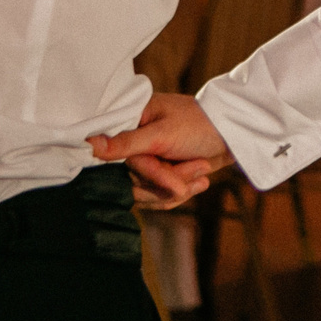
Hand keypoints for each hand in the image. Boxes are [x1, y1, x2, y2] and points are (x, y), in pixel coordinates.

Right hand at [87, 92, 231, 207]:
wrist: (234, 133)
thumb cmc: (200, 124)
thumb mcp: (163, 133)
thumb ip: (125, 143)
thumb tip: (86, 144)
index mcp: (128, 123)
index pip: (123, 162)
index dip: (150, 173)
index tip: (174, 178)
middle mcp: (132, 143)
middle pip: (134, 183)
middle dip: (171, 179)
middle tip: (200, 166)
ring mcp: (145, 160)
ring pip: (147, 194)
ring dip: (179, 186)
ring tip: (203, 168)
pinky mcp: (158, 175)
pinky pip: (159, 197)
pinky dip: (181, 193)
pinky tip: (201, 182)